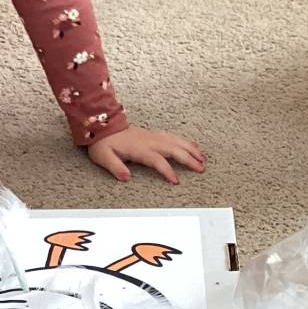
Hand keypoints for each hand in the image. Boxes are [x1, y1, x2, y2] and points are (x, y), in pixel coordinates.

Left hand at [88, 126, 206, 183]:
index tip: (176, 181)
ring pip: (176, 141)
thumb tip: (125, 176)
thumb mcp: (103, 157)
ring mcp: (153, 136)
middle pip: (173, 149)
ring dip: (191, 149)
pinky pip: (173, 137)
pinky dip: (185, 142)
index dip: (167, 171)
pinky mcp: (154, 134)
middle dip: (189, 159)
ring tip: (203, 158)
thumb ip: (115, 167)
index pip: (157, 160)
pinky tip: (193, 147)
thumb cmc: (103, 144)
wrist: (104, 127)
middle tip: (201, 169)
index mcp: (139, 149)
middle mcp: (150, 141)